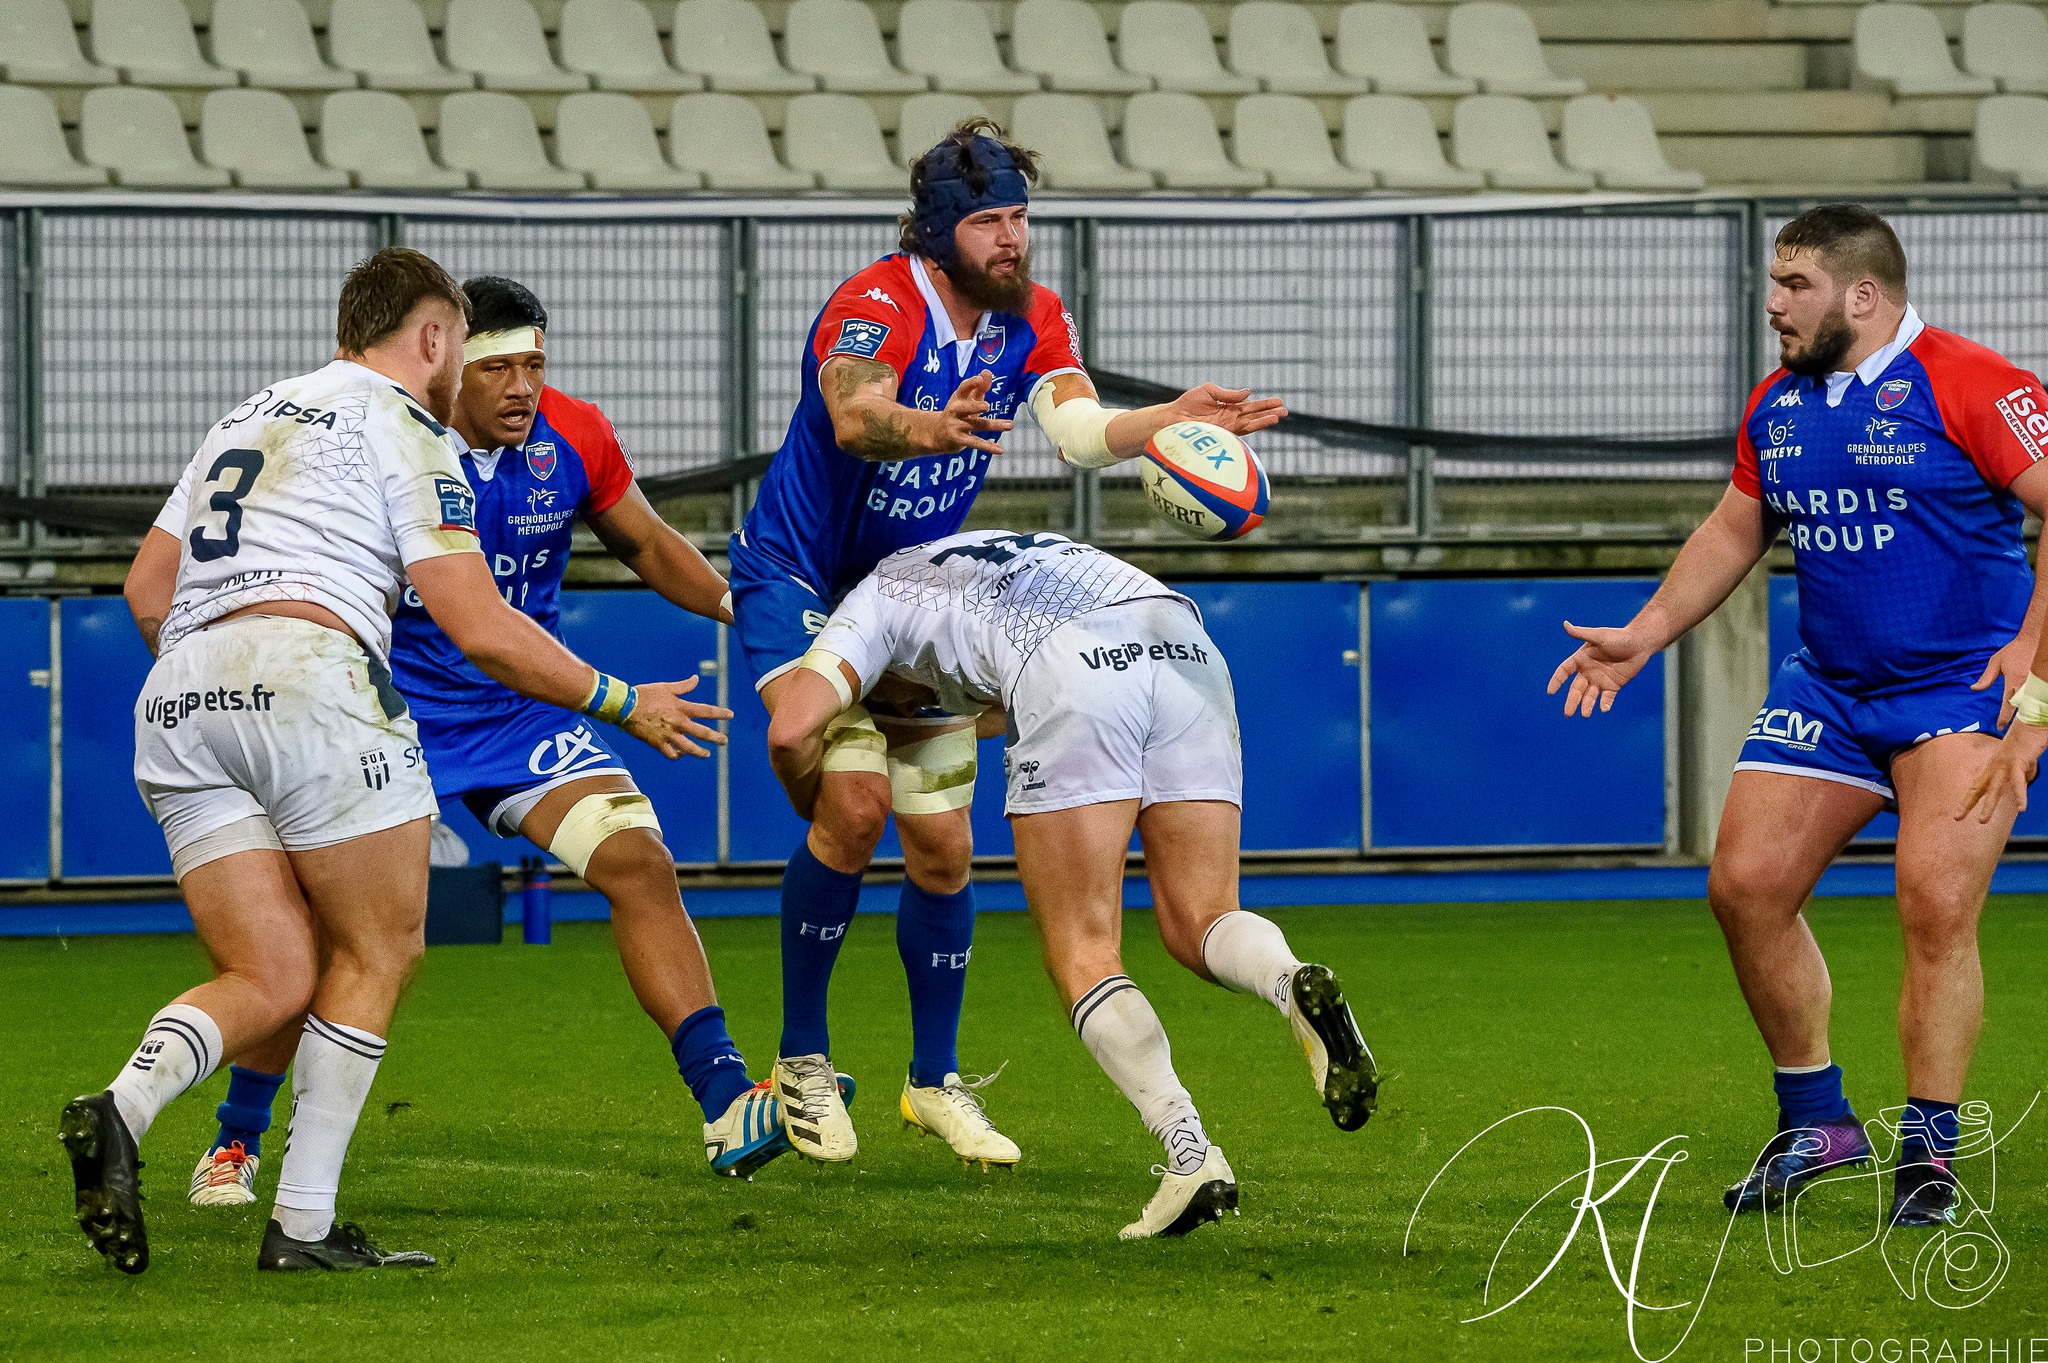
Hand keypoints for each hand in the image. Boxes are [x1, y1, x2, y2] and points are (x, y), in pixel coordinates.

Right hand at [621, 674, 730, 757]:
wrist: (624, 706)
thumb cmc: (644, 694)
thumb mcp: (665, 687)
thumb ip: (683, 686)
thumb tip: (696, 678)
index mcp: (681, 707)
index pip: (706, 711)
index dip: (720, 713)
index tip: (730, 715)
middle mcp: (678, 722)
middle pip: (702, 732)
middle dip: (716, 738)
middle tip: (724, 741)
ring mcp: (668, 734)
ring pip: (689, 748)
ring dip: (700, 752)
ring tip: (707, 754)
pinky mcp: (657, 743)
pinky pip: (671, 754)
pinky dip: (678, 755)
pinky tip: (681, 754)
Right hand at [931, 371, 1012, 455]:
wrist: (937, 434)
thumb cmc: (957, 413)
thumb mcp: (967, 400)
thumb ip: (979, 387)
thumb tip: (987, 372)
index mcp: (957, 398)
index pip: (963, 388)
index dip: (971, 383)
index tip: (980, 378)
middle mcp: (954, 411)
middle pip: (964, 408)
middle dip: (974, 406)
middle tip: (986, 406)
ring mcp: (956, 426)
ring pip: (976, 425)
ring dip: (994, 425)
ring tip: (1010, 425)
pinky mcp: (959, 440)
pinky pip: (975, 443)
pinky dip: (988, 446)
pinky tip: (1000, 450)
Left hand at [1167, 383, 1287, 437]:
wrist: (1174, 417)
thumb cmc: (1188, 404)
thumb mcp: (1209, 391)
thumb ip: (1229, 393)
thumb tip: (1248, 393)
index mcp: (1228, 408)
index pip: (1250, 406)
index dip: (1264, 404)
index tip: (1278, 401)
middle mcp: (1230, 419)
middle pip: (1254, 416)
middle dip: (1269, 413)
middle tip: (1285, 411)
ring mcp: (1227, 427)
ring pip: (1251, 424)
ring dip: (1265, 420)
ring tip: (1279, 417)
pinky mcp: (1223, 433)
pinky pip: (1241, 430)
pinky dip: (1253, 426)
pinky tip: (1263, 423)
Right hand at [1547, 621, 1654, 716]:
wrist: (1640, 643)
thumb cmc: (1619, 637)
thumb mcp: (1599, 636)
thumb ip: (1582, 633)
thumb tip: (1565, 624)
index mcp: (1581, 659)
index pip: (1564, 671)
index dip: (1557, 681)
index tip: (1551, 692)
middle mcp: (1588, 671)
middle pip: (1576, 689)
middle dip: (1571, 701)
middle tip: (1568, 713)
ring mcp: (1600, 680)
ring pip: (1590, 696)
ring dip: (1586, 705)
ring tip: (1585, 714)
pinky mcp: (1613, 686)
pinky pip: (1607, 698)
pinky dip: (1605, 704)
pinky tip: (1604, 709)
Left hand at [1957, 721, 2047, 823]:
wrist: (2031, 722)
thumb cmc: (2026, 740)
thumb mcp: (2022, 760)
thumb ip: (2022, 771)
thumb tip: (2027, 777)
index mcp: (1993, 766)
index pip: (1978, 785)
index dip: (1968, 799)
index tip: (1958, 812)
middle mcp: (1995, 766)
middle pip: (1979, 788)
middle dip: (1967, 803)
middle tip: (1956, 818)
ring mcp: (2006, 764)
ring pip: (1994, 788)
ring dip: (1988, 805)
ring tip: (1982, 821)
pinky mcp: (2019, 762)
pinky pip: (2018, 782)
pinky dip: (2020, 795)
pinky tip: (2021, 808)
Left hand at [1971, 633, 2039, 729]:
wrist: (2037, 639)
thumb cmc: (2015, 650)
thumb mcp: (1996, 662)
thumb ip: (1986, 678)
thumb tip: (1974, 689)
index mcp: (2013, 683)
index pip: (2007, 706)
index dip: (2003, 719)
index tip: (2000, 727)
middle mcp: (2026, 686)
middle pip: (2022, 710)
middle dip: (2017, 721)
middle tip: (2012, 731)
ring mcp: (2038, 685)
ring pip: (2033, 705)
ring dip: (2028, 714)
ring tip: (2024, 724)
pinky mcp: (2045, 684)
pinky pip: (2041, 698)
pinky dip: (2037, 704)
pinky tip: (2034, 711)